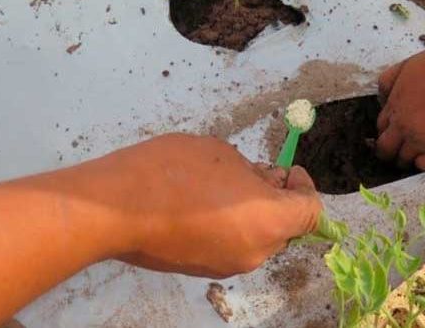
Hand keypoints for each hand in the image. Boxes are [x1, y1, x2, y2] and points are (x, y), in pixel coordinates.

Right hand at [93, 134, 321, 277]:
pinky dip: (230, 227)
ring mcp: (228, 265)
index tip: (288, 170)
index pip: (310, 211)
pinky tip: (203, 204)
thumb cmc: (171, 172)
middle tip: (257, 173)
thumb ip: (253, 171)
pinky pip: (232, 246)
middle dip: (278, 199)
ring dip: (252, 213)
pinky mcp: (202, 270)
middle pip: (285, 228)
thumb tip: (261, 181)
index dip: (304, 186)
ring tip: (224, 185)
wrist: (114, 209)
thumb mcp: (222, 155)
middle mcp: (255, 252)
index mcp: (268, 221)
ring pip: (257, 238)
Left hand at [377, 42, 424, 170]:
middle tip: (396, 146)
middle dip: (388, 148)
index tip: (392, 129)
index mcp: (395, 106)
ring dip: (404, 157)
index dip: (386, 128)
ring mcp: (422, 142)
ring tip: (413, 151)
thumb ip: (390, 81)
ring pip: (402, 160)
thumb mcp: (408, 65)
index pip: (381, 126)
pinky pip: (422, 166)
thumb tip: (383, 98)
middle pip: (385, 148)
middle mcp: (404, 128)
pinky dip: (421, 162)